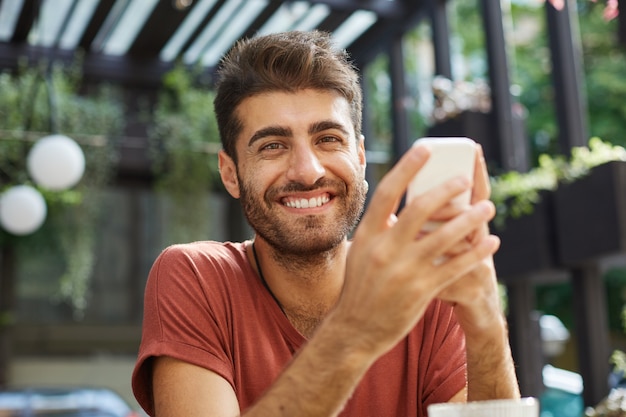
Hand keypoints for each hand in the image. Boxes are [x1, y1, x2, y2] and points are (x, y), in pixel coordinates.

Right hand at [333, 144, 499, 357]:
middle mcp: (384, 249)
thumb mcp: (360, 253)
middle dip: (446, 190)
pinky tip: (491, 242)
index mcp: (367, 235)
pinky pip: (455, 266)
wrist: (355, 329)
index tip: (425, 148)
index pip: (387, 193)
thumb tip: (395, 204)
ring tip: (488, 208)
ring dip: (470, 220)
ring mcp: (403, 271)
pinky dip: (476, 253)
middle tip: (466, 180)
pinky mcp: (421, 291)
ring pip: (444, 237)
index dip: (407, 167)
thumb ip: (378, 229)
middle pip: (419, 210)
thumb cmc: (360, 287)